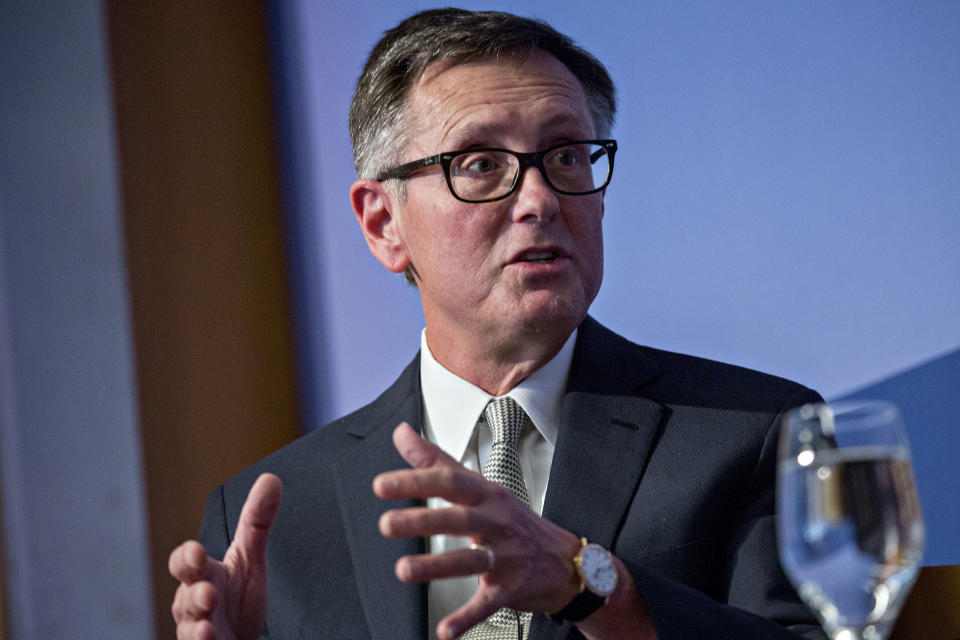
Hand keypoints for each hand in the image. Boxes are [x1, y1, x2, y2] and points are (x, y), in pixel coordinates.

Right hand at [169, 473, 281, 639]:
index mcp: (202, 575)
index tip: (197, 553)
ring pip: (189, 628)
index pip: (185, 562)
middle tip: (209, 594)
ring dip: (197, 626)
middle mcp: (194, 602)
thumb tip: (271, 479)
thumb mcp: (250, 557)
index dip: (187, 557)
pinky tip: (211, 639)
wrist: (240, 638)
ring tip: (208, 626)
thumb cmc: (236, 597)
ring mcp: (198, 629)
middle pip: (185, 597)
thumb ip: (257, 521)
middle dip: (194, 595)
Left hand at [373, 423, 582, 639]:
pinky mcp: (512, 588)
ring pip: (470, 560)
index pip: (450, 481)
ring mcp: (506, 556)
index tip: (383, 485)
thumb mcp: (481, 486)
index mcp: (487, 495)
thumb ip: (437, 461)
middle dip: (423, 520)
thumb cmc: (516, 521)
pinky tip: (445, 630)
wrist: (567, 561)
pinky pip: (487, 603)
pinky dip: (467, 617)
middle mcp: (496, 522)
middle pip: (459, 518)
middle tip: (387, 524)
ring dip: (436, 566)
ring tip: (404, 570)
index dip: (416, 481)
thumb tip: (401, 433)